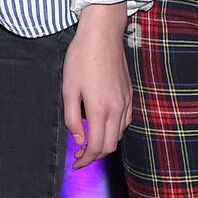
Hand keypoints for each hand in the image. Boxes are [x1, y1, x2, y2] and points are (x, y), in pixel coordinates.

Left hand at [62, 3, 132, 168]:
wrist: (102, 34)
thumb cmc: (81, 58)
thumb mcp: (68, 88)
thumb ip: (72, 118)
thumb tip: (79, 139)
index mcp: (100, 109)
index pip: (96, 147)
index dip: (85, 160)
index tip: (76, 163)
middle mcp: (117, 109)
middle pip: (110, 146)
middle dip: (95, 155)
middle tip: (79, 154)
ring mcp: (126, 101)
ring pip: (119, 134)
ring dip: (104, 143)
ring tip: (88, 140)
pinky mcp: (129, 94)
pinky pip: (125, 121)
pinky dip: (114, 130)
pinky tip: (102, 123)